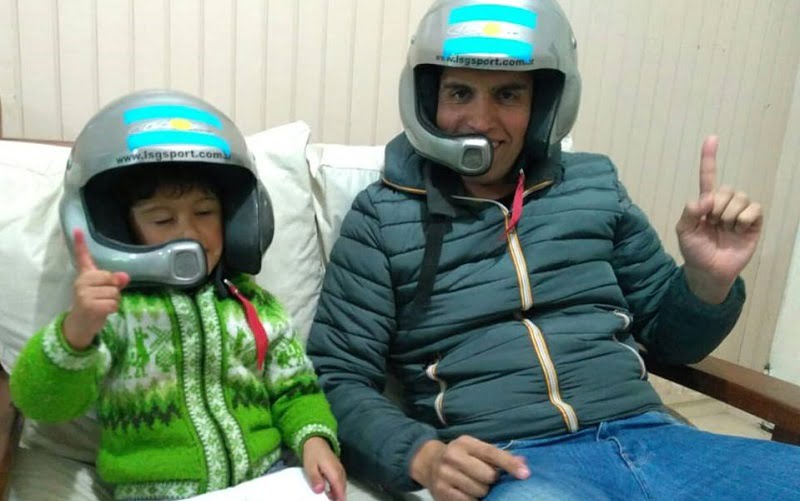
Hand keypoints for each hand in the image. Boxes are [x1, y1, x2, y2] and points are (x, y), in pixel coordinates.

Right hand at [62, 229, 129, 349]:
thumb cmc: (94, 304)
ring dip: (115, 301)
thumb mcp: (104, 291)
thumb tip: (125, 277)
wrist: (80, 325)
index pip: (83, 257)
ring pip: (115, 293)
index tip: (78, 229)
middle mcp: (81, 282)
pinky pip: (113, 304)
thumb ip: (114, 281)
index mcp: (85, 276)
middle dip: (114, 290)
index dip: (80, 243)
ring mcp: (84, 294)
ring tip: (103, 305)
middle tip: (104, 298)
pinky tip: (104, 312)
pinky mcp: (89, 306)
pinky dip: (114, 309)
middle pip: (111, 279)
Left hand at [302, 437, 345, 500]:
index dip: (340, 498)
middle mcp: (340, 471)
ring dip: (338, 493)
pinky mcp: (339, 468)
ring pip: (342, 484)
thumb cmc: (312, 454)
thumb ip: (315, 479)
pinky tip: (331, 492)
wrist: (316, 441)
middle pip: (342, 487)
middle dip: (339, 497)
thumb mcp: (310, 467)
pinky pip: (341, 480)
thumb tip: (320, 490)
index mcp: (333, 471)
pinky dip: (338, 487)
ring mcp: (340, 469)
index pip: (339, 488)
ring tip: (332, 499)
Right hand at [410, 437, 529, 500]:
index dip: (510, 464)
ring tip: (474, 485)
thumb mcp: (476, 450)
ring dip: (482, 491)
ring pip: (480, 491)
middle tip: (485, 478)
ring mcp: (445, 474)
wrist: (428, 463)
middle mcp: (452, 456)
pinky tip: (468, 494)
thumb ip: (498, 456)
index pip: (491, 453)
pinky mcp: (441, 492)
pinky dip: (473, 500)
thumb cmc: (460, 457)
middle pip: (488, 476)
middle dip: (492, 480)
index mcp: (464, 442)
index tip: (525, 474)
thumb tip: (523, 463)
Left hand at [675, 136, 762, 303]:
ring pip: (739, 198)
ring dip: (729, 214)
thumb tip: (705, 198)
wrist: (708, 271)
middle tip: (712, 223)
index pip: (708, 177)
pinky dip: (743, 219)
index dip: (710, 158)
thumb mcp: (684, 231)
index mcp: (706, 203)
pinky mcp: (754, 223)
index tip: (712, 138)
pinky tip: (737, 230)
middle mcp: (724, 204)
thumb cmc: (694, 251)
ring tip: (724, 229)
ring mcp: (740, 213)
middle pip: (726, 189)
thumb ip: (690, 211)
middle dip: (717, 206)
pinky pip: (754, 209)